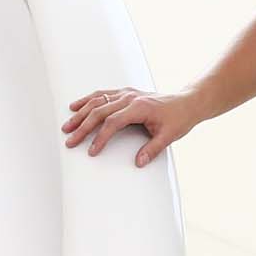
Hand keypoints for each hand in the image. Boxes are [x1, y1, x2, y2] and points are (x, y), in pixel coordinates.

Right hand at [62, 86, 204, 166]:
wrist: (188, 102)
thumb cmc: (179, 117)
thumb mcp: (169, 136)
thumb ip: (152, 149)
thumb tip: (139, 162)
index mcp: (140, 108)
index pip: (113, 123)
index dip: (101, 138)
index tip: (92, 151)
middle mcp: (131, 98)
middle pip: (100, 111)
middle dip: (83, 127)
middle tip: (70, 140)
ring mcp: (127, 94)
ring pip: (97, 101)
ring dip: (80, 113)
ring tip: (68, 125)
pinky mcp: (126, 93)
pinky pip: (102, 94)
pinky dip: (87, 100)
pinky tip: (76, 106)